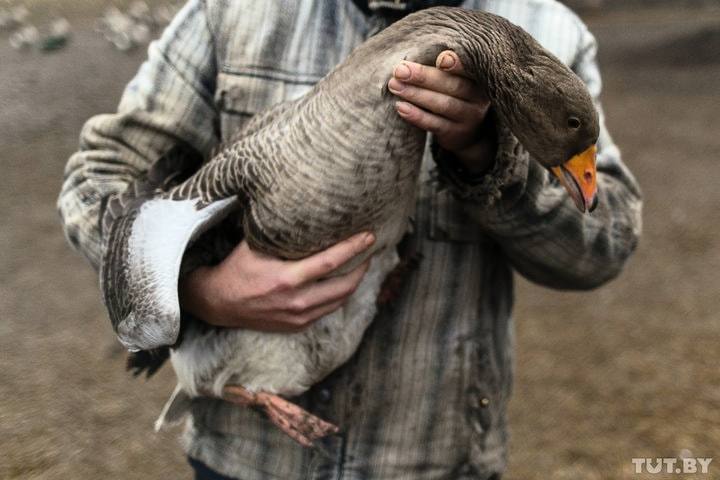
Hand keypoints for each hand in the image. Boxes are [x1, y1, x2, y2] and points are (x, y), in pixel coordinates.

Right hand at [180, 232, 374, 332]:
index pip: (332, 261)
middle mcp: (297, 302)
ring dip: (354, 282)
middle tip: (370, 250)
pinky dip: (339, 295)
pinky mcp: (297, 326)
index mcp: (287, 279)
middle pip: (345, 285)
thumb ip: (282, 235)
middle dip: (363, 266)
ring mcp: (298, 318)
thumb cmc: (238, 268)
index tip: (369, 235)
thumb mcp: (256, 247)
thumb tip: (308, 213)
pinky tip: (342, 281)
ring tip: (361, 264)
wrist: (218, 303)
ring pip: (340, 300)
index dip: (354, 247)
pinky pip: (328, 310)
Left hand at [388, 50, 496, 173]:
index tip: (441, 59)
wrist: (465, 132)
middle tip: (400, 70)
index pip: (470, 68)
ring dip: (416, 95)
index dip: (458, 64)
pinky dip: (417, 116)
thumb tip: (409, 57)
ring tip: (394, 86)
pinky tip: (400, 107)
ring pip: (443, 105)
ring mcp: (469, 118)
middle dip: (424, 77)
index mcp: (479, 77)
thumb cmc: (452, 94)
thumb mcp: (452, 79)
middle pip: (453, 86)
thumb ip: (439, 67)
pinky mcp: (456, 134)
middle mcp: (478, 98)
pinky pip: (435, 124)